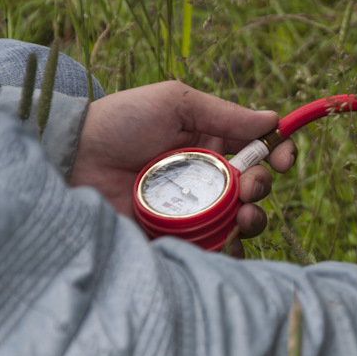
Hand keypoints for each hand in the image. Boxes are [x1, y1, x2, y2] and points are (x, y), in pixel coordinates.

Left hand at [69, 81, 296, 255]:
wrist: (72, 158)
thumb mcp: (174, 103)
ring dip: (253, 220)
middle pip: (255, 188)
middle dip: (262, 188)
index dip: (278, 154)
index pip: (258, 151)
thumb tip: (272, 119)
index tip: (284, 160)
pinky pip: (214, 250)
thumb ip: (224, 114)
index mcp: (211, 144)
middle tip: (249, 189)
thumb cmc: (120, 122)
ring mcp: (193, 210)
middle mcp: (207, 178)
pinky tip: (229, 244)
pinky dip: (230, 251)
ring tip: (243, 219)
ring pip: (241, 222)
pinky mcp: (176, 237)